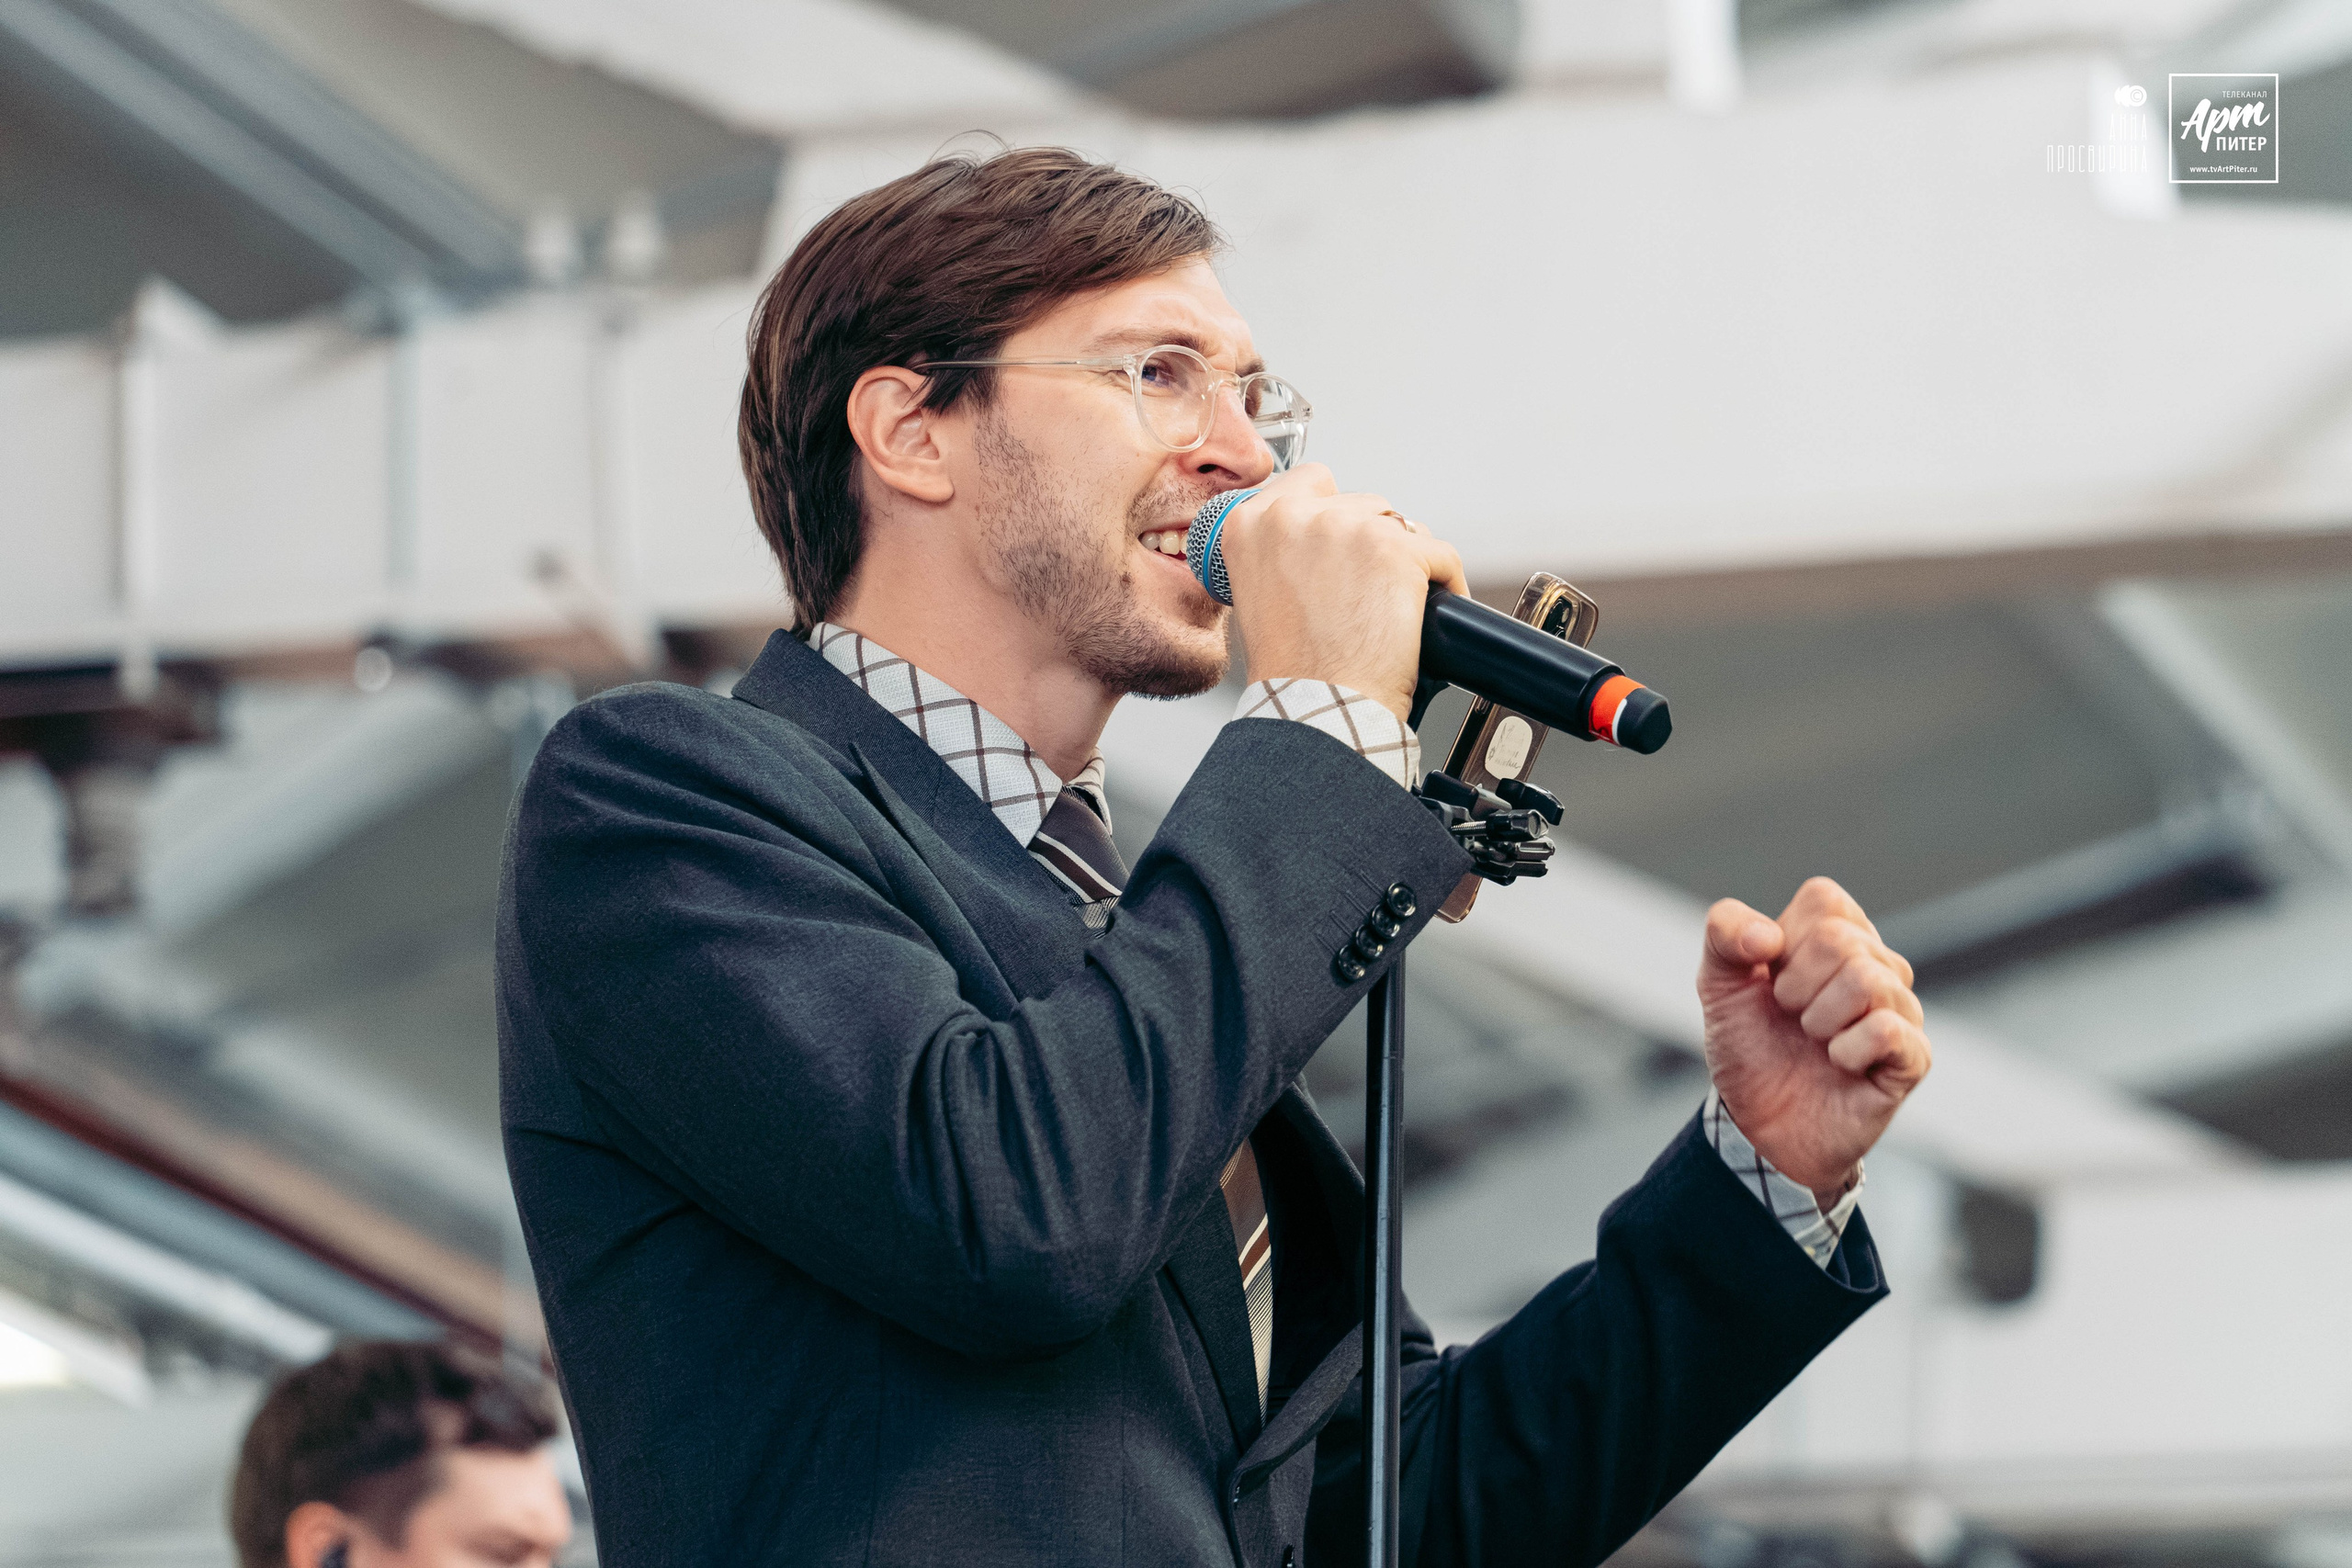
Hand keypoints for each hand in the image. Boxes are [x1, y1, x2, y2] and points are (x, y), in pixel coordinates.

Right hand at [1215, 464, 1468, 722]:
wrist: (1319, 708)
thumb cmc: (1293, 670)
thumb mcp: (1258, 594)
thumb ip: (1282, 551)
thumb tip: (1324, 538)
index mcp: (1250, 524)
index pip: (1310, 481)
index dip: (1335, 515)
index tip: (1344, 545)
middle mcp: (1293, 516)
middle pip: (1360, 503)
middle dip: (1371, 542)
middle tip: (1365, 592)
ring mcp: (1346, 528)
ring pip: (1401, 524)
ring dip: (1405, 560)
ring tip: (1390, 607)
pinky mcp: (1396, 550)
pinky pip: (1440, 555)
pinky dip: (1444, 584)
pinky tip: (1425, 616)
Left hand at [1698, 877, 1929, 1204]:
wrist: (1759, 1125)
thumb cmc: (1749, 1047)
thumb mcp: (1718, 984)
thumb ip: (1725, 935)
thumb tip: (1769, 935)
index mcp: (1837, 935)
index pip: (1825, 899)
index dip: (1785, 942)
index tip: (1772, 979)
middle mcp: (1878, 965)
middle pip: (1841, 939)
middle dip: (1794, 987)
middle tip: (1791, 1018)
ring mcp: (1901, 1009)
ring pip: (1867, 980)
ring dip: (1817, 1020)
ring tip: (1814, 1042)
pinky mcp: (1913, 1056)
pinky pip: (1887, 1030)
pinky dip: (1845, 1050)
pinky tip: (1839, 1064)